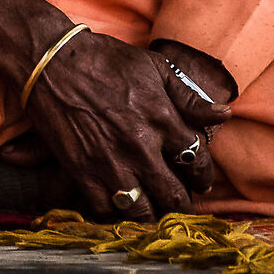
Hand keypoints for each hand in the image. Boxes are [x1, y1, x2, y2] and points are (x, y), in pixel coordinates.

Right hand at [0, 0, 231, 219]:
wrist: (51, 61)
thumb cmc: (104, 59)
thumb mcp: (153, 67)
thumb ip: (188, 97)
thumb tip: (223, 115)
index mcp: (161, 118)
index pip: (197, 161)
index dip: (204, 175)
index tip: (200, 179)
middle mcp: (139, 147)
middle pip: (174, 195)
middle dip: (183, 203)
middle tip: (181, 201)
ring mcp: (109, 162)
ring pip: (142, 211)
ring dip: (151, 213)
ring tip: (153, 208)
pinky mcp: (81, 171)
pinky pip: (105, 210)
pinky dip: (114, 213)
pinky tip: (118, 205)